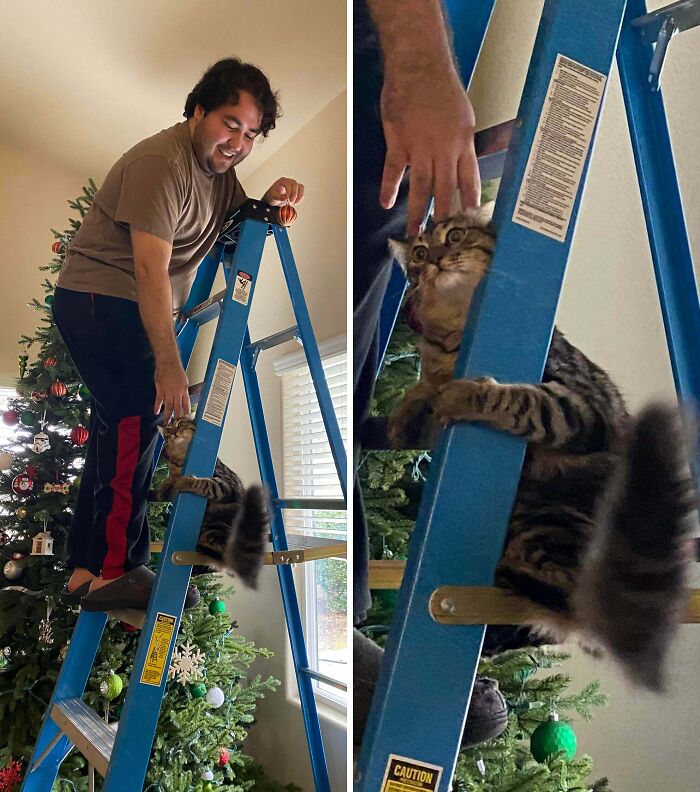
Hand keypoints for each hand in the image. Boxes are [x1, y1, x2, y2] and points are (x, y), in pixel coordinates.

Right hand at [154, 358, 189, 419]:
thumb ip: (183, 389)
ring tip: (167, 422)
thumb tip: (183, 397)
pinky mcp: (160, 390)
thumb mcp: (184, 380)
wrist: (168, 362)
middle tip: (176, 425)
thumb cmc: (176, 370)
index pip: (187, 403)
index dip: (187, 411)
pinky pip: (159, 400)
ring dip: (168, 415)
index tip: (187, 419)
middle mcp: (177, 392)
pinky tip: (156, 412)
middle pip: (178, 407)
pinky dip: (157, 407)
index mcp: (184, 390)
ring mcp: (168, 392)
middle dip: (177, 417)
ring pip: (169, 406)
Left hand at [262, 177, 304, 205]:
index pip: (288, 184)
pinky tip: (296, 202)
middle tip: (291, 201)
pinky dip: (300, 198)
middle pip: (295, 184)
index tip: (287, 199)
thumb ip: (279, 197)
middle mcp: (289, 181)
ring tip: (295, 202)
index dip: (289, 191)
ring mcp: (293, 185)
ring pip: (301, 187)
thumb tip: (285, 198)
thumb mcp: (273, 196)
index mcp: (282, 181)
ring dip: (299, 195)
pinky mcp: (297, 190)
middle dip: (294, 194)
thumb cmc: (272, 195)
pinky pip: (302, 192)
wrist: (273, 198)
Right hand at [380, 70, 479, 235]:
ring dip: (418, 212)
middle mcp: (444, 149)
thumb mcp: (463, 115)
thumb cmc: (440, 86)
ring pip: (421, 187)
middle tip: (441, 237)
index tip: (470, 221)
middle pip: (445, 189)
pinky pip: (394, 170)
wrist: (419, 65)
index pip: (470, 179)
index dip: (470, 201)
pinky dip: (389, 188)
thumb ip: (460, 142)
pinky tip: (386, 204)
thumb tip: (460, 162)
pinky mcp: (399, 142)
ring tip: (416, 231)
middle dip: (444, 216)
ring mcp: (421, 147)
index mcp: (463, 142)